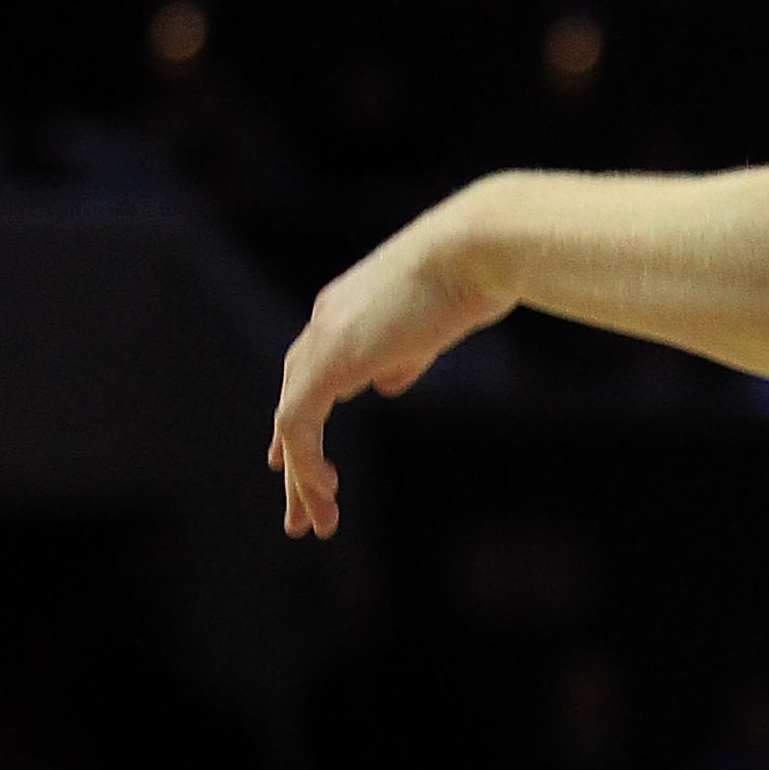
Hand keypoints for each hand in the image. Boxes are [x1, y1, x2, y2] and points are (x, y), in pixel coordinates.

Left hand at [268, 189, 514, 538]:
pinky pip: (300, 423)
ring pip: (291, 417)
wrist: (477, 247)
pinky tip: (326, 492)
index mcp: (349, 306)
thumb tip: (384, 387)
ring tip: (314, 522)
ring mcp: (326, 338)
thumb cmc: (475, 274)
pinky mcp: (332, 359)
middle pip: (293, 396)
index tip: (290, 460)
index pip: (309, 367)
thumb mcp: (434, 324)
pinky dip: (306, 462)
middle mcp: (328, 319)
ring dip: (301, 473)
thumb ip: (404, 356)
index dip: (300, 416)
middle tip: (301, 509)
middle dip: (293, 455)